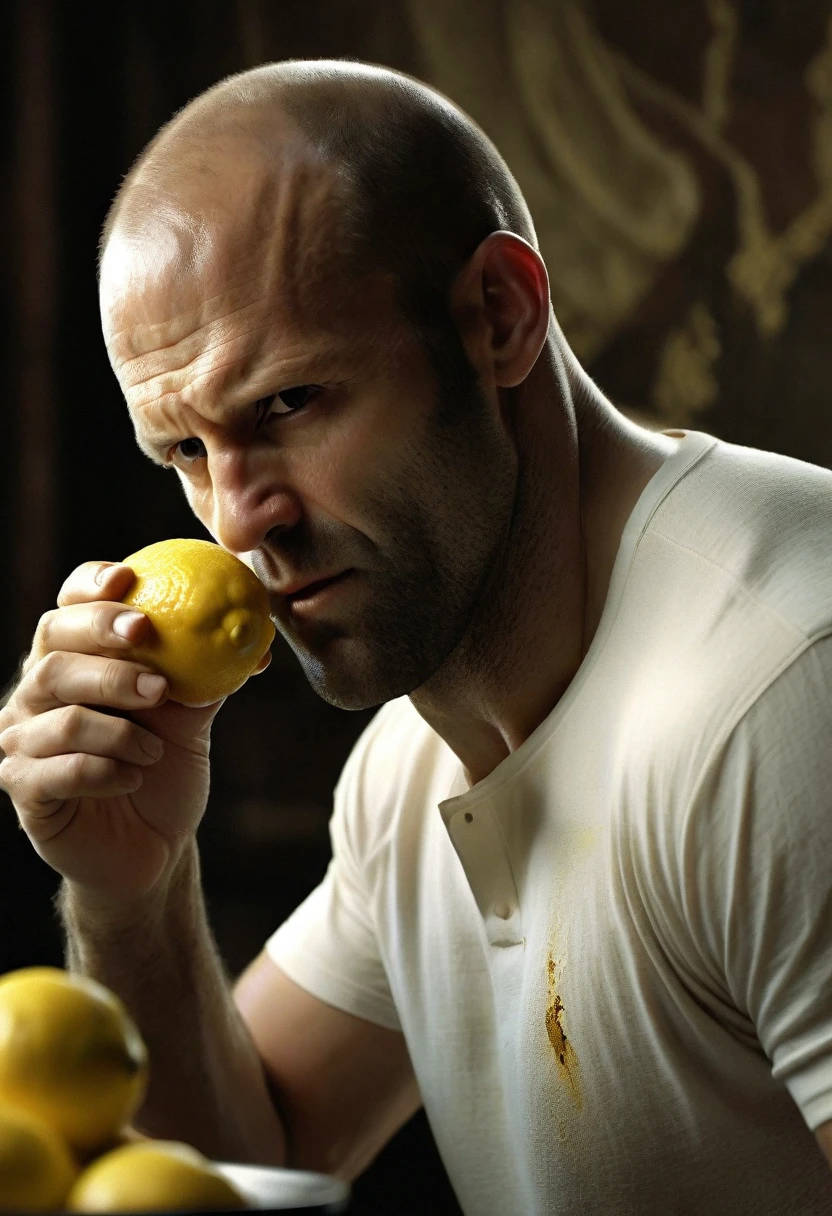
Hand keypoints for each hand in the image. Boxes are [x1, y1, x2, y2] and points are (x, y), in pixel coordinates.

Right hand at [0, 562, 229, 905]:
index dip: (90, 586)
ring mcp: (22, 740)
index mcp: (74, 659)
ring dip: (123, 731)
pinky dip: (107, 771)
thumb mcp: (191, 715)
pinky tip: (132, 779)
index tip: (129, 580)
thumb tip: (257, 643)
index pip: (68, 606)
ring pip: (65, 715)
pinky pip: (62, 770)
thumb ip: (209, 673)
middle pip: (55, 648)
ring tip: (156, 749)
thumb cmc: (165, 768)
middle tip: (158, 674)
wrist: (153, 845)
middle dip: (108, 650)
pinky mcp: (24, 788)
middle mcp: (37, 692)